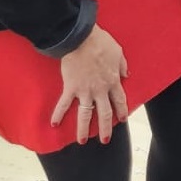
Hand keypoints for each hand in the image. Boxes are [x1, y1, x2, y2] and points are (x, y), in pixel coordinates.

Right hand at [50, 24, 128, 144]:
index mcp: (113, 81)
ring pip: (85, 114)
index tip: (123, 120)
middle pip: (105, 113)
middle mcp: (100, 90)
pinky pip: (64, 104)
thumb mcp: (118, 52)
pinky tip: (54, 124)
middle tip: (105, 140)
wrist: (81, 38)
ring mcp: (85, 90)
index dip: (122, 111)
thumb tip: (126, 75)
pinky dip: (58, 114)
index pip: (120, 100)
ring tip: (82, 141)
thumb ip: (122, 66)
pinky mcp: (71, 88)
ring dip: (84, 129)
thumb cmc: (101, 42)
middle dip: (106, 128)